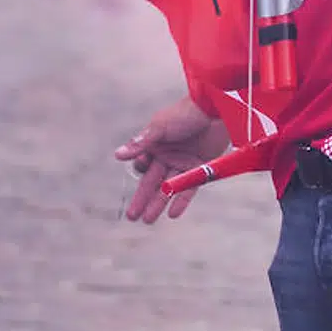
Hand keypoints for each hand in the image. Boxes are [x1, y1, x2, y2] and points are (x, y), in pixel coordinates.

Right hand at [115, 96, 227, 224]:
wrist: (214, 110)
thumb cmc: (184, 114)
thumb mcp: (159, 128)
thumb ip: (140, 144)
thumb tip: (117, 155)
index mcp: (155, 146)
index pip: (143, 165)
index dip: (141, 170)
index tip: (143, 166)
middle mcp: (167, 156)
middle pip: (152, 182)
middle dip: (142, 199)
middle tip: (132, 217)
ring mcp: (183, 163)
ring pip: (167, 188)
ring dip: (157, 204)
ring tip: (148, 220)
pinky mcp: (198, 169)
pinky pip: (188, 189)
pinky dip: (180, 201)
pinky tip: (172, 214)